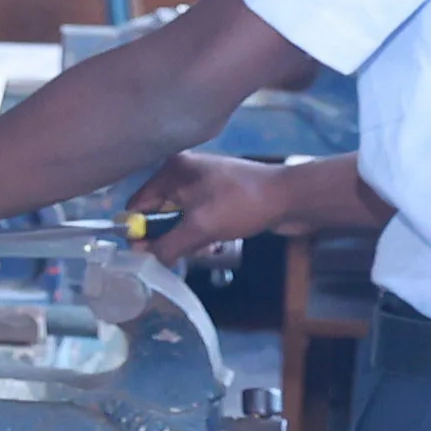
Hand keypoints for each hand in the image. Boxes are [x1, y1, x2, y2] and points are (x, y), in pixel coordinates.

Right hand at [128, 150, 294, 261]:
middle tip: (179, 255)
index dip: (138, 231)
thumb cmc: (241, 205)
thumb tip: (146, 260)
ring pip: (181, 218)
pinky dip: (203, 233)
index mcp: (173, 170)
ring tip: (206, 248)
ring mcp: (204, 183)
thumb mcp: (200, 228)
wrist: (291, 197)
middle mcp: (184, 172)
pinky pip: (200, 218)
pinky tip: (216, 244)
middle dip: (168, 236)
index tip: (144, 255)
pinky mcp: (221, 195)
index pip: (139, 204)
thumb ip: (167, 245)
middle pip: (160, 212)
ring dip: (188, 238)